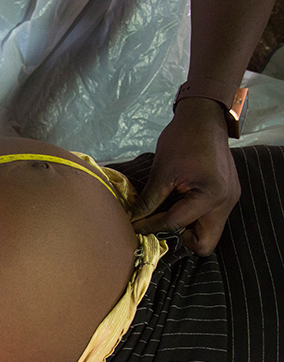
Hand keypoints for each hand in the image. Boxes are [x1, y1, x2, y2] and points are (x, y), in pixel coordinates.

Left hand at [130, 98, 239, 254]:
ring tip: (164, 215)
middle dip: (180, 240)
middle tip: (158, 226)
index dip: (150, 226)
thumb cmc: (183, 139)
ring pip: (209, 232)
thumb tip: (132, 219)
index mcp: (211, 196)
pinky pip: (210, 218)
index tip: (133, 225)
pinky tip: (175, 206)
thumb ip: (148, 200)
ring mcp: (230, 200)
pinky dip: (193, 218)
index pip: (176, 223)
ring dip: (187, 229)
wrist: (204, 118)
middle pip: (205, 243)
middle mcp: (226, 203)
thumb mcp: (162, 171)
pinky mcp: (227, 195)